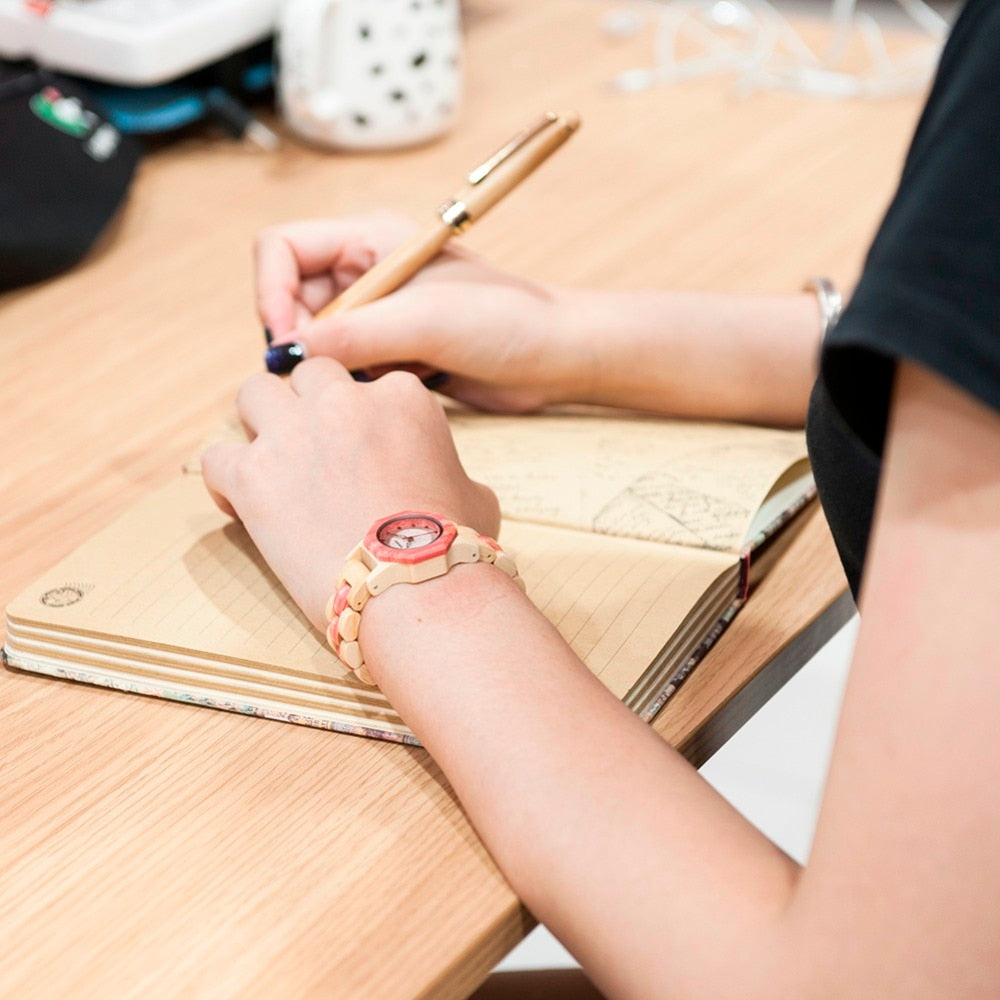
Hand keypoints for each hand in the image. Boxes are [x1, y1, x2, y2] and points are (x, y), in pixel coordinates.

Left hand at [200, 358, 499, 629]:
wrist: (415, 584)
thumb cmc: (452, 545)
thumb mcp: (476, 496)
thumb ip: (451, 471)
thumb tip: (450, 486)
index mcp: (401, 397)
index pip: (372, 387)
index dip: (363, 419)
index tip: (362, 452)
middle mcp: (343, 402)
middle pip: (310, 376)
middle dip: (308, 404)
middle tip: (312, 446)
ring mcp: (293, 434)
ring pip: (254, 393)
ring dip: (259, 421)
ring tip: (269, 460)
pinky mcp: (252, 475)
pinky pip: (216, 456)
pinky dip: (225, 478)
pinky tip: (239, 503)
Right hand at [254, 211, 587, 412]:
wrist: (555, 358)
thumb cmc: (506, 320)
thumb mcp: (427, 320)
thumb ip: (355, 332)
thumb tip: (289, 353)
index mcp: (369, 238)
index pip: (281, 247)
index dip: (271, 291)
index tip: (289, 340)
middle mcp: (366, 271)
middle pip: (291, 299)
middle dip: (299, 338)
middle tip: (321, 374)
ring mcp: (379, 312)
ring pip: (316, 340)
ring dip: (328, 366)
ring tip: (368, 381)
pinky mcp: (392, 350)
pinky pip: (345, 368)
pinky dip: (353, 384)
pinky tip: (388, 391)